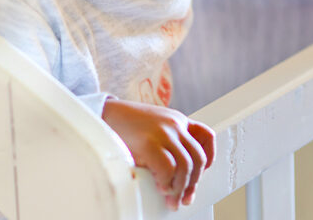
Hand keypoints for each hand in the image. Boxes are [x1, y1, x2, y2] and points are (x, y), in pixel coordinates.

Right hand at [101, 98, 215, 208]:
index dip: (209, 157)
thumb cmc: (124, 125)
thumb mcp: (153, 127)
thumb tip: (177, 176)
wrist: (103, 114)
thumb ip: (167, 142)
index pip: (206, 135)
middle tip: (184, 197)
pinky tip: (160, 187)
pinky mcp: (149, 143)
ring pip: (186, 166)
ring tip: (171, 198)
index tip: (202, 173)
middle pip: (198, 157)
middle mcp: (174, 125)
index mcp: (177, 120)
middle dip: (193, 182)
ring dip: (180, 188)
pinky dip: (166, 182)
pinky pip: (168, 169)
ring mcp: (163, 133)